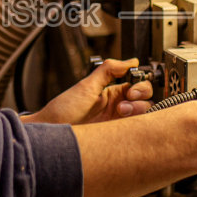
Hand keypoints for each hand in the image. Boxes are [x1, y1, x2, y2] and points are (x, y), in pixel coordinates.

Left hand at [23, 58, 154, 125]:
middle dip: (141, 97)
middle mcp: (117, 107)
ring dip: (137, 110)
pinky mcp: (116, 136)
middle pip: (145, 99)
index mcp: (111, 92)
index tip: (131, 89)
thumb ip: (108, 70)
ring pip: (143, 114)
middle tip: (126, 100)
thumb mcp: (86, 86)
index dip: (140, 85)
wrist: (52, 131)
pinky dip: (136, 126)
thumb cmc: (63, 110)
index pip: (137, 85)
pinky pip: (134, 131)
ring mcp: (117, 122)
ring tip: (121, 112)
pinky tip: (123, 122)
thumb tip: (131, 60)